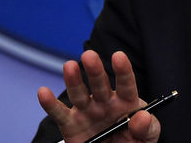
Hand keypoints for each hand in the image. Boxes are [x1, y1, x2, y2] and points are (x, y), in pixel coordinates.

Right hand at [38, 50, 159, 142]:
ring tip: (70, 66)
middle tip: (89, 56)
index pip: (125, 84)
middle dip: (95, 70)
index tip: (119, 56)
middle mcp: (104, 102)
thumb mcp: (146, 137)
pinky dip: (50, 104)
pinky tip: (44, 92)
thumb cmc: (132, 141)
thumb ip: (147, 128)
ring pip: (79, 94)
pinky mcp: (70, 124)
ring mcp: (86, 111)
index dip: (122, 70)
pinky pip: (59, 114)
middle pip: (99, 84)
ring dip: (73, 80)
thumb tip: (143, 117)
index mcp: (125, 102)